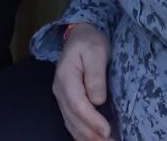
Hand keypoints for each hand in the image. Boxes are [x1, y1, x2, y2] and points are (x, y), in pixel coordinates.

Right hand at [53, 22, 112, 139]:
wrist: (80, 36)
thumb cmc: (90, 41)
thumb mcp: (96, 50)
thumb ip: (96, 74)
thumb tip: (98, 100)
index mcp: (65, 77)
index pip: (77, 104)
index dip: (91, 120)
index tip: (107, 131)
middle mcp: (60, 91)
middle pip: (73, 119)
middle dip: (92, 135)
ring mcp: (62, 98)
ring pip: (72, 124)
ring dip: (88, 138)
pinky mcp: (67, 102)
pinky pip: (73, 123)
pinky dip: (83, 134)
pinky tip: (95, 139)